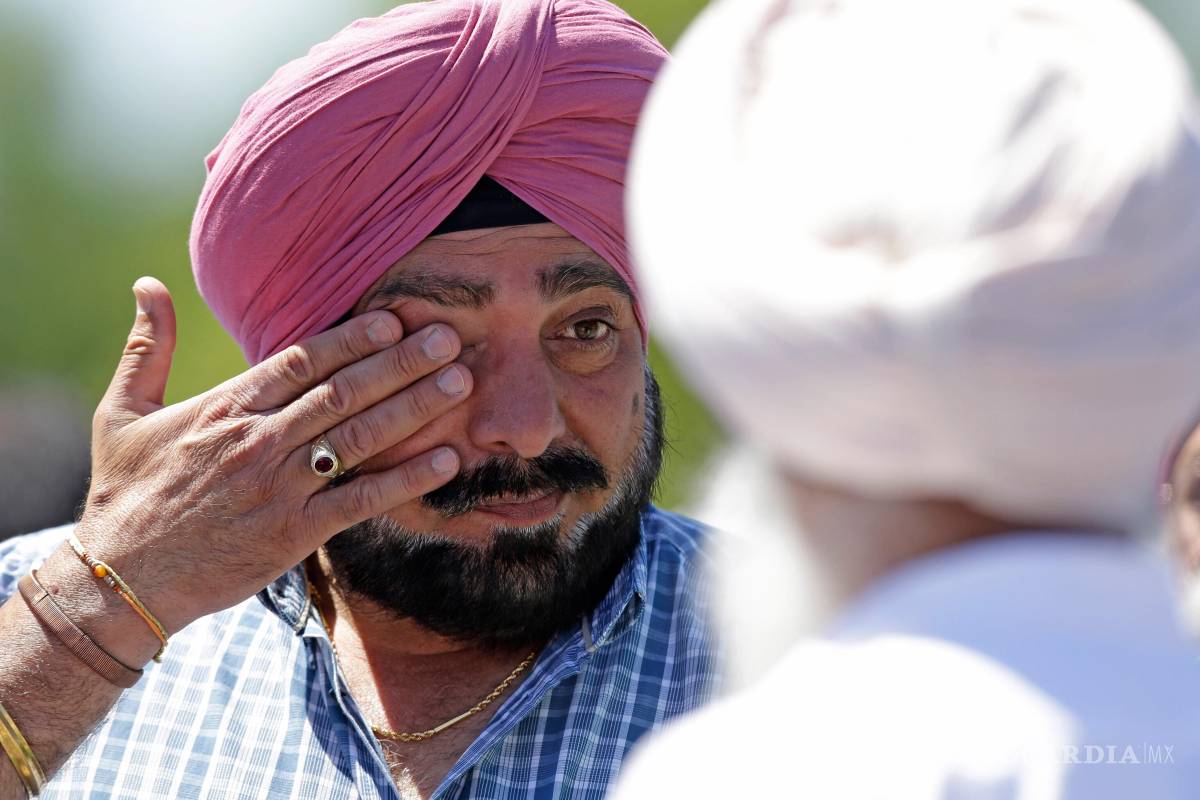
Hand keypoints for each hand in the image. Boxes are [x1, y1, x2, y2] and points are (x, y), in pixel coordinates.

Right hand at [66, 277, 470, 648]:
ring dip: (414, 408)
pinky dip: (406, 481)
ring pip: (359, 438)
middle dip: (400, 363)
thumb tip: (147, 285)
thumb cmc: (125, 495)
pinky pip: (361, 502)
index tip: (396, 318)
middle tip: (448, 338)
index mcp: (226, 407)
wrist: (121, 582)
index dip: (353, 338)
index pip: (301, 361)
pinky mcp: (294, 534)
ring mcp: (280, 488)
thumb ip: (147, 349)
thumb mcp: (122, 413)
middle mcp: (259, 441)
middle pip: (342, 392)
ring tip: (460, 383)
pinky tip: (446, 460)